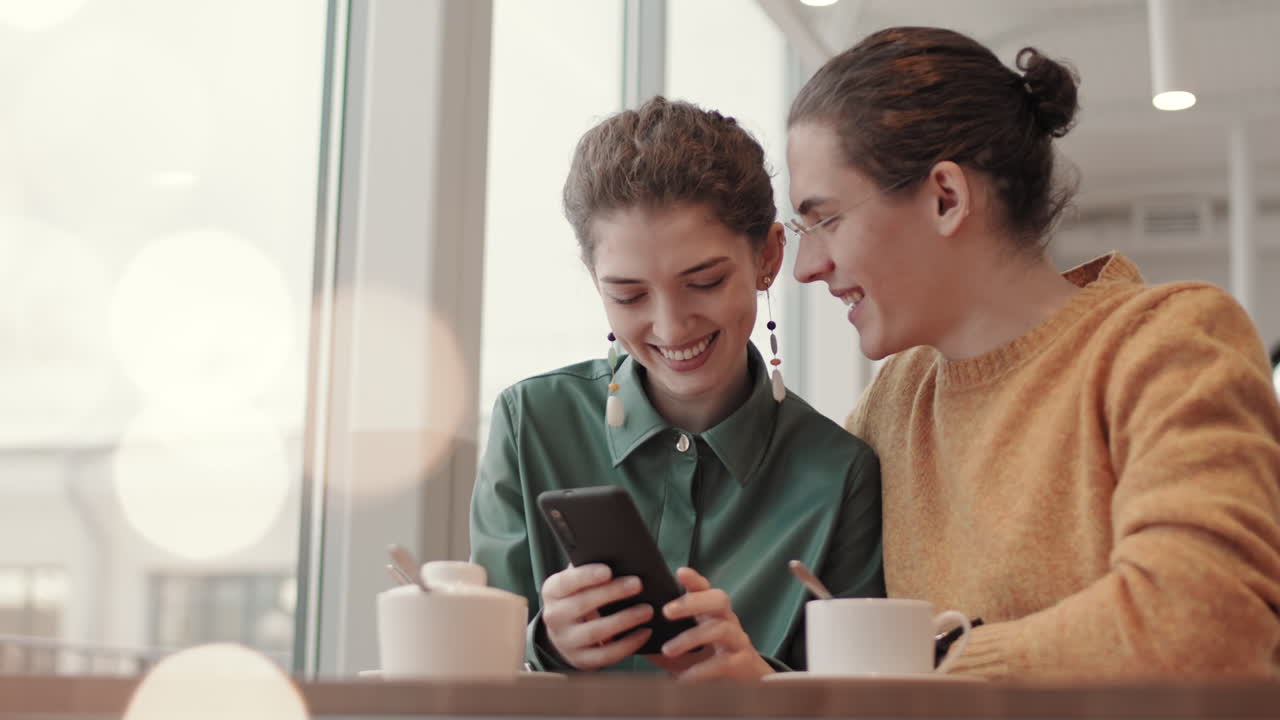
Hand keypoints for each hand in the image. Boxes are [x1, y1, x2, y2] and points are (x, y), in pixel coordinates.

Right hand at [540, 563, 653, 670]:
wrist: (563, 634)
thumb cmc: (578, 597)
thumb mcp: (576, 582)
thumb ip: (589, 567)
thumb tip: (615, 550)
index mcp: (552, 592)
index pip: (566, 582)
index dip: (586, 576)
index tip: (608, 571)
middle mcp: (554, 617)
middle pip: (583, 604)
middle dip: (612, 593)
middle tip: (638, 584)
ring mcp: (566, 642)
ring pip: (596, 632)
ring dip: (624, 620)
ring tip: (647, 610)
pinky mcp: (580, 660)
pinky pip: (606, 655)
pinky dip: (628, 645)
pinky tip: (645, 632)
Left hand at [644, 567, 773, 681]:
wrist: (743, 683)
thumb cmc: (707, 659)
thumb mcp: (683, 647)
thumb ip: (660, 638)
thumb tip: (627, 631)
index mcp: (711, 611)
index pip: (705, 588)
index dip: (694, 579)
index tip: (680, 572)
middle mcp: (727, 620)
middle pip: (718, 599)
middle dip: (692, 602)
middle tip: (666, 611)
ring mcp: (737, 640)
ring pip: (720, 629)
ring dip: (691, 638)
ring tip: (668, 650)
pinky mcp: (741, 663)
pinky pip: (723, 662)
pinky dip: (701, 670)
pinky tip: (683, 678)